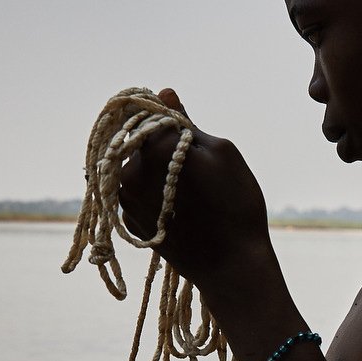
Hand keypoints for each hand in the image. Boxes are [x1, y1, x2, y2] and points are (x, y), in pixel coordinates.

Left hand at [118, 88, 272, 295]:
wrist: (231, 267)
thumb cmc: (235, 206)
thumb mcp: (222, 153)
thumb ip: (187, 122)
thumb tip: (164, 93)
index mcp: (152, 150)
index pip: (149, 115)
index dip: (170, 119)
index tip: (188, 131)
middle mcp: (129, 174)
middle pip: (139, 143)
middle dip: (161, 146)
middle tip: (195, 166)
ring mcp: (126, 202)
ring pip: (137, 169)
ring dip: (156, 171)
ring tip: (191, 191)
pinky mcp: (130, 224)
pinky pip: (138, 195)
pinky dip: (154, 194)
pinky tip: (182, 209)